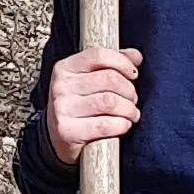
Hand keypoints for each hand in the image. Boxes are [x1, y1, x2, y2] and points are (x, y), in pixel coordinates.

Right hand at [45, 45, 140, 164]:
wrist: (57, 137)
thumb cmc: (77, 106)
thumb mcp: (88, 80)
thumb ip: (111, 64)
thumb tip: (136, 56)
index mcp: (65, 68)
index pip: (99, 55)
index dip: (122, 63)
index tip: (133, 74)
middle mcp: (61, 86)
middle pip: (109, 79)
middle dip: (129, 90)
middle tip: (132, 99)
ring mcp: (62, 108)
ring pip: (110, 102)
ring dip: (129, 109)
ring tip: (131, 113)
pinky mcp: (68, 131)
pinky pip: (106, 125)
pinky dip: (122, 125)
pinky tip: (123, 125)